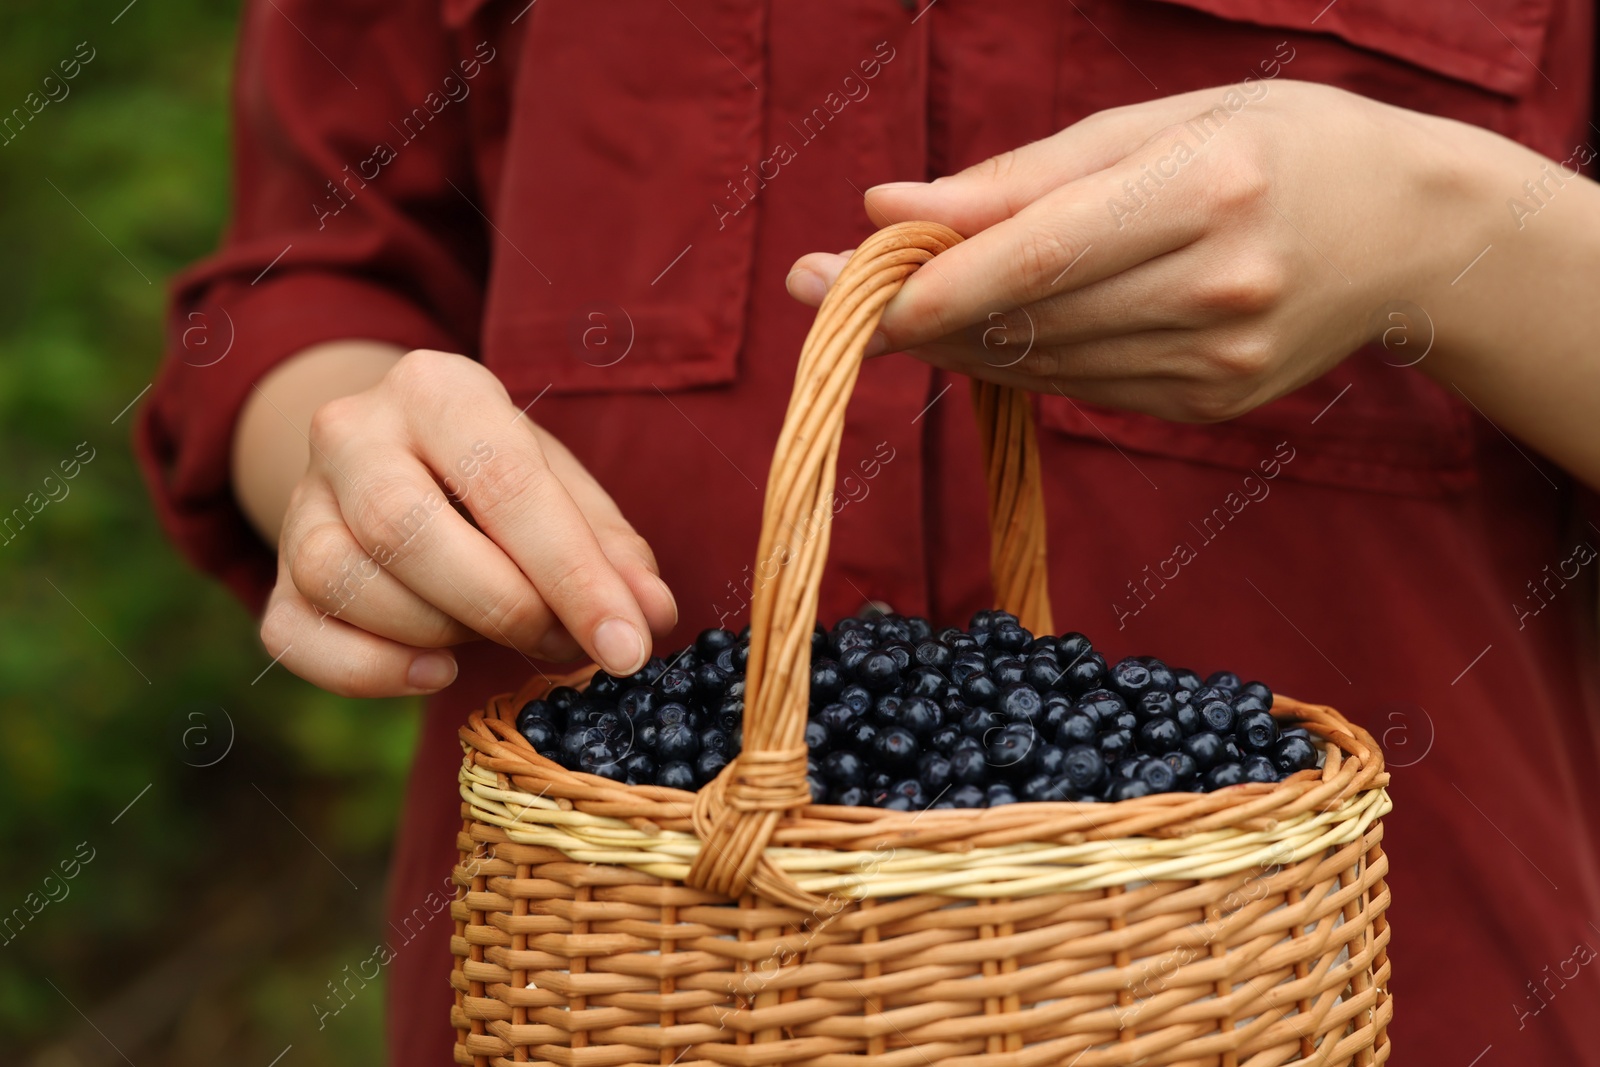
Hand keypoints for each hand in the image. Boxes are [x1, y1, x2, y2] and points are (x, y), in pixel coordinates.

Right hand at [259, 349, 676, 696]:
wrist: (399, 461)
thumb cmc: (498, 479)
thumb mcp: (563, 489)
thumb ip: (611, 551)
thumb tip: (650, 618)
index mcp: (438, 389)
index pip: (506, 482)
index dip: (574, 576)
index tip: (628, 646)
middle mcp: (352, 431)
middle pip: (407, 530)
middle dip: (502, 606)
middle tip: (562, 645)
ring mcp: (299, 501)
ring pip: (346, 581)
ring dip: (439, 634)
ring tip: (495, 636)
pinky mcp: (273, 573)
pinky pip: (297, 635)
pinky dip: (371, 672)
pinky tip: (433, 672)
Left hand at [787, 80, 1488, 421]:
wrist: (1412, 235)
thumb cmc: (1281, 146)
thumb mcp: (1165, 122)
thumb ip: (1025, 174)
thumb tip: (893, 206)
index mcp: (1208, 188)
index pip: (1041, 252)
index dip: (934, 281)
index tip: (840, 288)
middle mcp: (1216, 287)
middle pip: (1026, 318)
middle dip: (914, 312)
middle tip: (825, 292)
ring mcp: (1217, 361)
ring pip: (1040, 364)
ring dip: (955, 339)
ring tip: (899, 304)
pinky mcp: (1208, 406)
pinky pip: (1078, 387)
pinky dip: (1019, 359)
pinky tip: (992, 328)